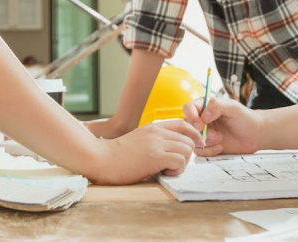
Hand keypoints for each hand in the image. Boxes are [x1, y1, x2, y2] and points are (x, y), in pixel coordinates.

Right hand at [84, 119, 202, 184]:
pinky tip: (163, 173)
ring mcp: (157, 144)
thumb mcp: (138, 140)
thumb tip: (172, 149)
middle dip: (187, 155)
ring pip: (187, 150)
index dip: (194, 135)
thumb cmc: (118, 155)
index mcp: (153, 127)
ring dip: (181, 164)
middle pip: (189, 140)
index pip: (183, 124)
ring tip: (166, 169)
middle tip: (174, 165)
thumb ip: (154, 140)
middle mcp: (157, 133)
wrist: (102, 159)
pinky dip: (176, 170)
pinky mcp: (156, 157)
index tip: (196, 145)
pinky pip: (180, 162)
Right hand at [183, 97, 259, 156]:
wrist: (255, 135)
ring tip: (221, 139)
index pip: (188, 108)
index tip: (201, 125)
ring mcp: (203, 134)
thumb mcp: (233, 107)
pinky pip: (199, 152)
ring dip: (206, 142)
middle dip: (200, 133)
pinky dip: (209, 151)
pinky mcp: (207, 147)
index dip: (191, 117)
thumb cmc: (245, 118)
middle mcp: (201, 120)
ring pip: (192, 140)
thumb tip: (203, 116)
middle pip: (187, 126)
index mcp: (205, 106)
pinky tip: (221, 147)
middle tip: (216, 136)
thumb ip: (216, 106)